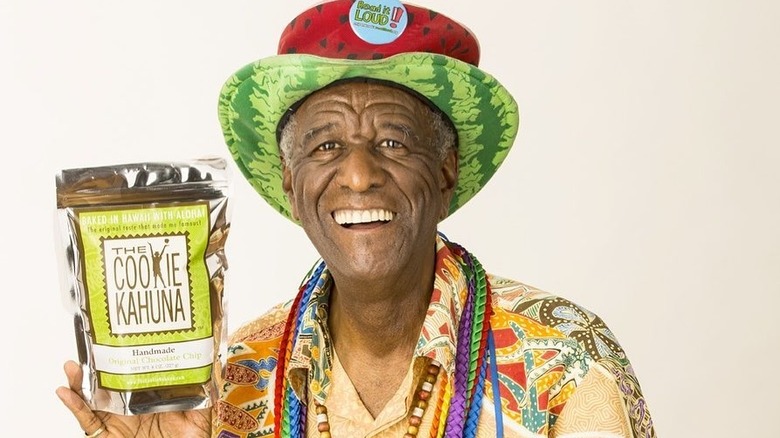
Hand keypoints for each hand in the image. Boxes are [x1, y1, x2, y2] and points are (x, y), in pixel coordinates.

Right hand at [56, 360, 211, 437]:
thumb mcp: (197, 419)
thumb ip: (200, 397)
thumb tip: (205, 371)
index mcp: (148, 402)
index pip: (132, 377)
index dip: (122, 361)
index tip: (117, 342)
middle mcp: (128, 410)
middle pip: (107, 384)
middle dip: (95, 367)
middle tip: (89, 349)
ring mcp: (115, 423)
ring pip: (91, 400)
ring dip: (79, 382)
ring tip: (71, 367)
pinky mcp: (105, 437)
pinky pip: (86, 421)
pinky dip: (74, 407)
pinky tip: (64, 392)